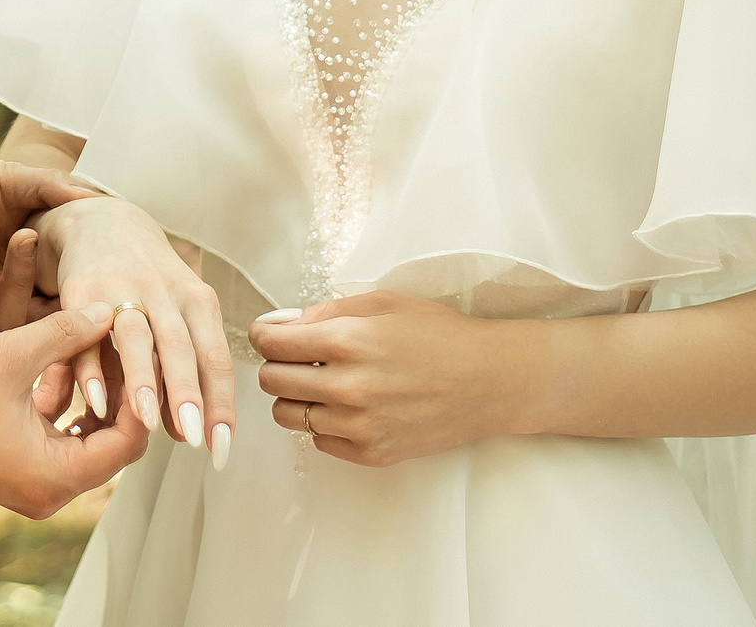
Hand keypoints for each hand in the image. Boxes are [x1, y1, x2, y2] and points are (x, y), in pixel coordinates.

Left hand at [0, 137, 99, 336]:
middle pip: (34, 316)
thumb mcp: (9, 177)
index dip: (79, 292)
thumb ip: (50, 189)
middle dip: (46, 295)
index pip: (59, 293)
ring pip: (0, 325)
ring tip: (10, 257)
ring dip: (11, 296)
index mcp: (22, 267)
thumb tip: (97, 199)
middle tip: (46, 257)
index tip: (99, 278)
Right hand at [0, 303, 149, 518]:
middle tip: (120, 347)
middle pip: (111, 443)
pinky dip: (63, 406)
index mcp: (56, 476)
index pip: (128, 441)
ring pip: (85, 439)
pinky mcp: (13, 471)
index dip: (138, 392)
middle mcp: (49, 492)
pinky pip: (57, 440)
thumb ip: (66, 331)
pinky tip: (57, 366)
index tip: (137, 351)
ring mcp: (31, 485)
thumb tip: (110, 311)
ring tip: (92, 350)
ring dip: (89, 396)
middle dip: (116, 392)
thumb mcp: (10, 354)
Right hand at [36, 197, 235, 463]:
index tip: (222, 449)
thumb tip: (186, 435)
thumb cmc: (148, 285)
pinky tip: (93, 403)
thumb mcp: (176, 315)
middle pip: (181, 347)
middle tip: (194, 441)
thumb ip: (181, 371)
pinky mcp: (80, 288)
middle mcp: (164, 291)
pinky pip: (86, 334)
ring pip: (137, 338)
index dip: (221, 405)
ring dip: (143, 381)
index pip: (215, 358)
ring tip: (146, 425)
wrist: (100, 221)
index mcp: (197, 301)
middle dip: (188, 396)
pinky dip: (90, 369)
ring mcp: (122, 287)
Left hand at [255, 290, 539, 467]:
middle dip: (277, 366)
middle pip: (270, 382)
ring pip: (287, 415)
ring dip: (296, 398)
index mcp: (345, 341)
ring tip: (324, 384)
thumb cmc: (440, 334)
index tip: (272, 335)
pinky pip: (318, 440)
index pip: (269, 344)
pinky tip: (349, 407)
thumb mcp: (382, 303)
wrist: (490, 381)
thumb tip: (282, 324)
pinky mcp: (371, 453)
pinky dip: (324, 423)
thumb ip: (326, 311)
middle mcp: (347, 387)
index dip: (265, 336)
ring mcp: (359, 425)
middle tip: (299, 359)